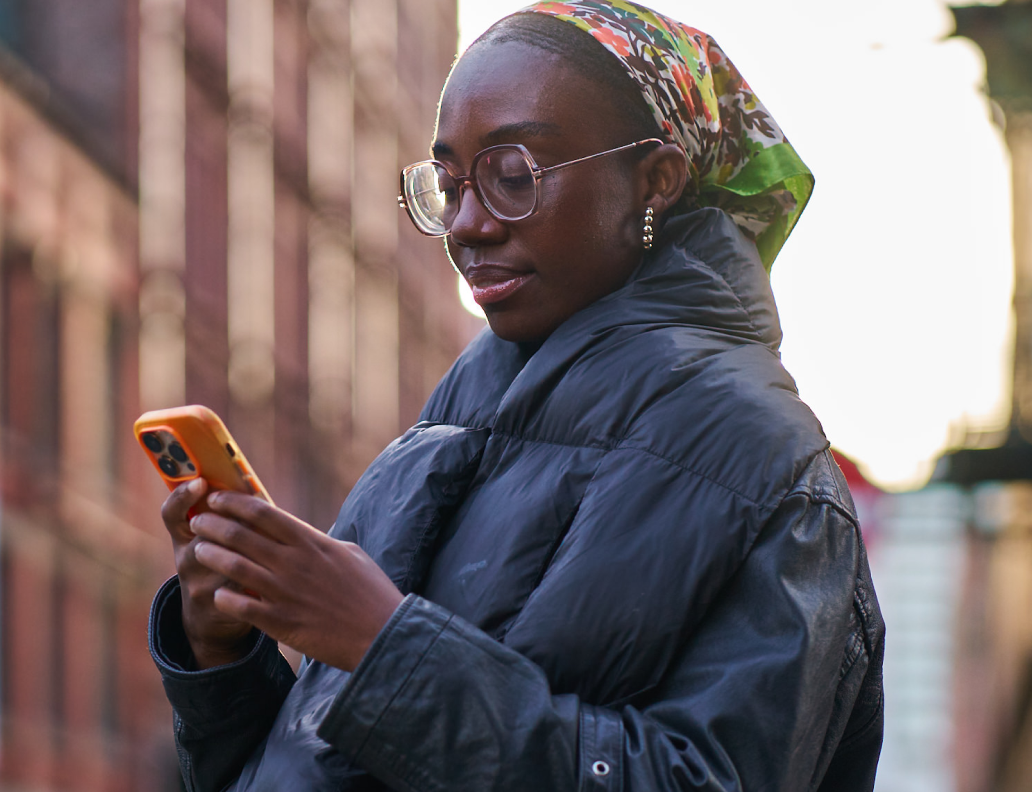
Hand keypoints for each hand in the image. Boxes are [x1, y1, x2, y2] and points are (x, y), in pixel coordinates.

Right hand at [161, 479, 256, 668]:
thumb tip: (250, 481)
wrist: (212, 617)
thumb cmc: (225, 562)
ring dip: (247, 545)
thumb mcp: (216, 541)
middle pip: (201, 532)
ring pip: (223, 556)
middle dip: (228, 519)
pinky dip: (257, 572)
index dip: (182, 495)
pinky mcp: (214, 603)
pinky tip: (273, 567)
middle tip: (248, 511)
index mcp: (185, 537)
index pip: (172, 512)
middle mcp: (185, 558)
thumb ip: (228, 516)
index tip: (200, 482)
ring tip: (267, 539)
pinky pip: (237, 582)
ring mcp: (196, 582)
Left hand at [187, 491, 404, 671]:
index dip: (233, 502)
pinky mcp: (280, 622)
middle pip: (240, 534)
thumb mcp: (350, 554)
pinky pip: (239, 605)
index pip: (262, 512)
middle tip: (198, 522)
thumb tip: (305, 535)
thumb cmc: (371, 592)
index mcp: (310, 541)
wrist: (381, 634)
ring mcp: (284, 591)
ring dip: (210, 555)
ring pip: (233, 566)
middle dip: (212, 524)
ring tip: (198, 552)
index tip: (216, 498)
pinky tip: (217, 593)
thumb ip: (321, 542)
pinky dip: (223, 596)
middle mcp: (293, 562)